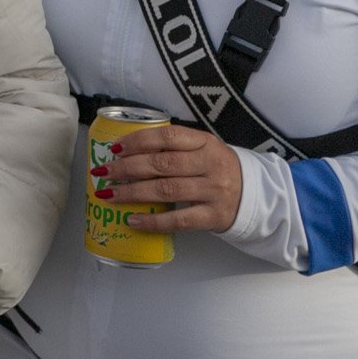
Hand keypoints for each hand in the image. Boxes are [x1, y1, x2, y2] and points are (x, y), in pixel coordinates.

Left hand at [98, 125, 243, 233]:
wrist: (255, 195)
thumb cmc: (217, 169)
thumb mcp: (203, 149)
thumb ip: (173, 147)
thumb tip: (125, 151)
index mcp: (206, 142)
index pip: (168, 137)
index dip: (138, 141)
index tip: (115, 148)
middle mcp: (211, 165)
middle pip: (162, 164)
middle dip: (127, 168)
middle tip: (102, 172)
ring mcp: (214, 192)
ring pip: (166, 191)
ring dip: (132, 193)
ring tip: (109, 195)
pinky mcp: (213, 217)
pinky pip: (179, 220)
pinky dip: (153, 221)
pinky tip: (132, 219)